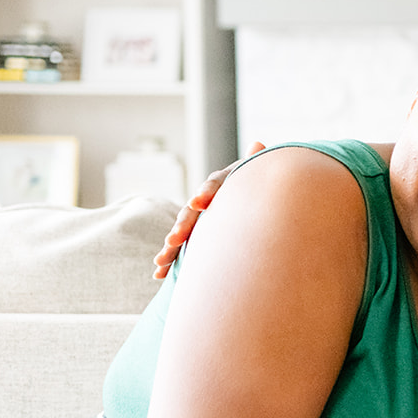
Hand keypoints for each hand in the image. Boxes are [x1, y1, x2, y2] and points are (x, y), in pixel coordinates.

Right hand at [152, 141, 264, 277]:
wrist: (251, 202)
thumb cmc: (257, 186)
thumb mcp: (256, 177)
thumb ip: (255, 164)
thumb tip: (258, 143)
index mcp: (223, 184)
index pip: (214, 185)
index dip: (205, 194)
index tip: (199, 204)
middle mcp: (206, 200)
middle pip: (191, 213)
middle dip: (182, 226)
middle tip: (175, 240)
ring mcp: (198, 219)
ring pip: (181, 232)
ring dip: (170, 248)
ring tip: (160, 263)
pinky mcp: (195, 237)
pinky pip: (181, 248)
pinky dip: (170, 261)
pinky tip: (159, 274)